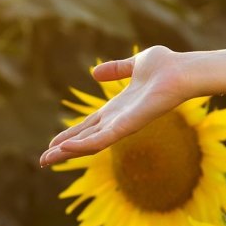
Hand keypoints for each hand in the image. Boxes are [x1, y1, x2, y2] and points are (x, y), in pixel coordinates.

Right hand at [39, 46, 191, 167]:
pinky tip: (65, 149)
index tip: (52, 144)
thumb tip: (94, 73)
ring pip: (89, 144)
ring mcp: (123, 125)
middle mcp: (118, 120)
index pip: (88, 126)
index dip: (70, 135)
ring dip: (67, 152)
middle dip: (63, 150)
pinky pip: (101, 140)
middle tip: (42, 161)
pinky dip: (82, 145)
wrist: (183, 70)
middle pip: (85, 139)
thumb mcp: (134, 64)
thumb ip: (116, 69)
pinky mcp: (128, 126)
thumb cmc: (166, 66)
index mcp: (117, 108)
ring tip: (47, 159)